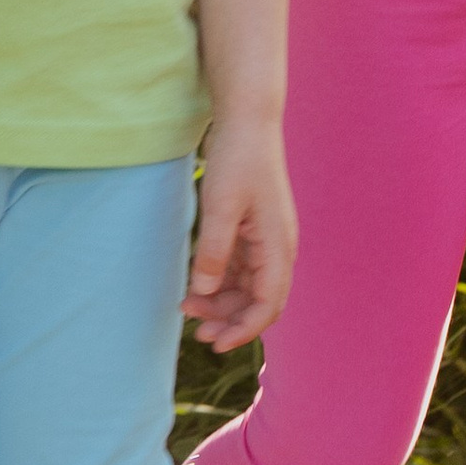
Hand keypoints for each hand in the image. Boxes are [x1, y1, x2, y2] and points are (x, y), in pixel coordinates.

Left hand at [186, 114, 295, 350]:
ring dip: (221, 302)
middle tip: (195, 331)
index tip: (215, 343)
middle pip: (259, 301)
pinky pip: (238, 268)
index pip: (268, 304)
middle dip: (230, 320)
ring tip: (187, 306)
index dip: (244, 329)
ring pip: (247, 286)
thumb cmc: (238, 158)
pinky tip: (194, 285)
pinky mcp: (251, 230)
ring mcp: (265, 239)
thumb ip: (213, 252)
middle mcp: (277, 247)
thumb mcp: (221, 206)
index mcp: (278, 245)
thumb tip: (203, 291)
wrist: (247, 120)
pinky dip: (219, 281)